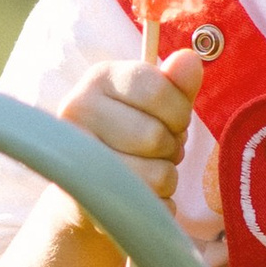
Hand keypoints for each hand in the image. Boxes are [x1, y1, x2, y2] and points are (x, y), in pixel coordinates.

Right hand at [58, 50, 201, 226]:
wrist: (86, 189)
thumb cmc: (128, 138)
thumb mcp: (155, 106)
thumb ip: (176, 84)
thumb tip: (190, 59)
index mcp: (99, 78)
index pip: (158, 90)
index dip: (177, 112)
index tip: (168, 120)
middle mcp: (77, 110)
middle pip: (155, 136)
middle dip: (169, 149)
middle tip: (153, 152)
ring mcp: (75, 156)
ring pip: (158, 176)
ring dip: (165, 180)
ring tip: (146, 174)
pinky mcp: (81, 201)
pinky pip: (150, 207)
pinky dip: (157, 207)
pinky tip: (136, 198)